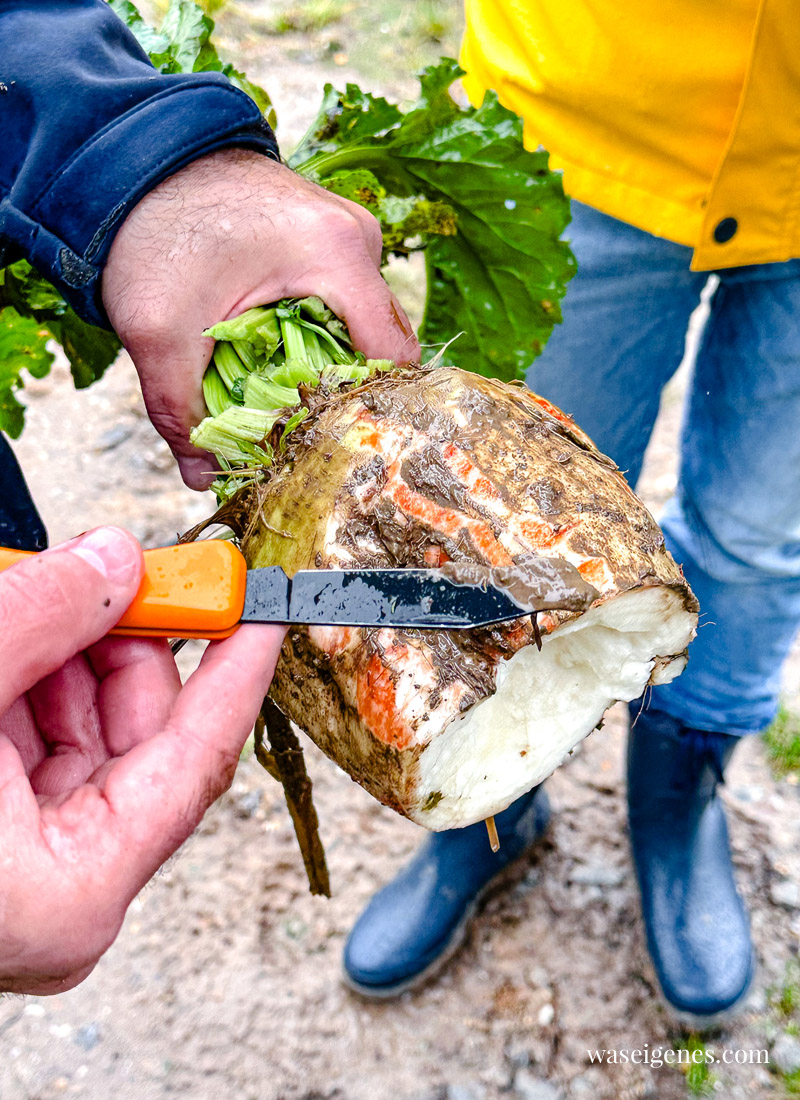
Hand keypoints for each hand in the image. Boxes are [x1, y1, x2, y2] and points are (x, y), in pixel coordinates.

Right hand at [0, 527, 284, 993]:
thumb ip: (39, 620)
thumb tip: (112, 561)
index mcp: (72, 892)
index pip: (197, 761)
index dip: (235, 674)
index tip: (265, 611)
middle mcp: (58, 893)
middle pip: (134, 739)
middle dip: (125, 643)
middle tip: (120, 571)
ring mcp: (18, 873)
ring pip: (78, 736)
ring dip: (64, 655)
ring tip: (43, 594)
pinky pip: (28, 747)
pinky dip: (23, 686)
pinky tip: (13, 636)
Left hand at [102, 149, 418, 487]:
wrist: (137, 157)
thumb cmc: (153, 228)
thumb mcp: (158, 330)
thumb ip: (179, 411)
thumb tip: (201, 476)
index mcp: (336, 255)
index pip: (392, 356)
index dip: (368, 408)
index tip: (333, 441)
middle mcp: (358, 239)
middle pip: (384, 343)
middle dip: (349, 391)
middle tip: (307, 431)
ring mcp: (348, 232)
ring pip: (364, 324)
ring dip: (334, 363)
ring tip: (292, 398)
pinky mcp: (329, 235)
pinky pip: (346, 301)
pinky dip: (323, 334)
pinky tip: (285, 357)